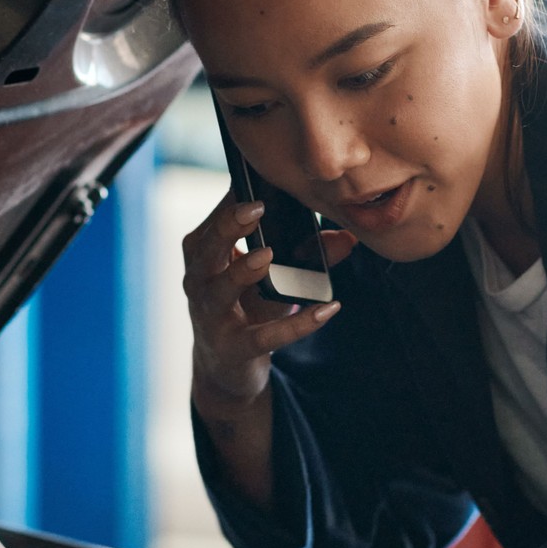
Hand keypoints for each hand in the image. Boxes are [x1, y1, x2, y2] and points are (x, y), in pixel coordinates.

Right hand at [182, 193, 357, 421]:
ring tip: (267, 255)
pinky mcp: (233, 348)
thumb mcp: (270, 277)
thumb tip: (347, 237)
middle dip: (228, 227)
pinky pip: (263, 336)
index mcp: (203, 255)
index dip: (232, 201)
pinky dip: (296, 324)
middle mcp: (199, 282)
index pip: (213, 221)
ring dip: (242, 271)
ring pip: (220, 290)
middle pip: (206, 249)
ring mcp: (211, 317)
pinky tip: (327, 310)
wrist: (226, 367)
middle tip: (257, 209)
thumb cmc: (245, 306)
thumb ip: (306, 255)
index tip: (256, 180)